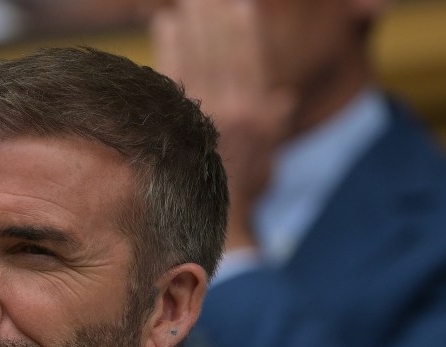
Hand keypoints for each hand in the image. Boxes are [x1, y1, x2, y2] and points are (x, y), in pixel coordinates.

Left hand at [151, 0, 293, 251]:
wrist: (222, 225)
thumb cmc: (246, 189)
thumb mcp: (270, 155)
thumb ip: (274, 121)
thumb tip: (281, 96)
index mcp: (261, 112)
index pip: (252, 58)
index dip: (244, 29)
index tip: (238, 2)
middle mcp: (238, 109)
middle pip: (225, 50)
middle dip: (216, 18)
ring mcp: (208, 115)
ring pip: (202, 56)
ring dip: (195, 25)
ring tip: (188, 3)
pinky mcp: (180, 124)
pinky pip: (175, 75)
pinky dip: (171, 47)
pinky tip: (164, 25)